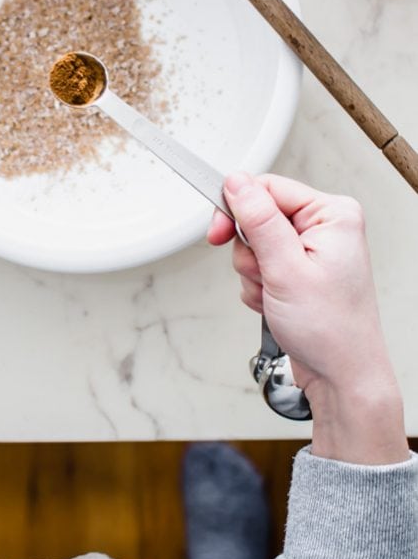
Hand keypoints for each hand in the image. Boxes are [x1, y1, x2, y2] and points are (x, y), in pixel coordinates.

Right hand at [208, 172, 407, 464]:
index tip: (217, 231)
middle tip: (260, 274)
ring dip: (253, 273)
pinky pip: (258, 266)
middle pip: (257, 215)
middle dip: (249, 250)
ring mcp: (310, 250)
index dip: (237, 208)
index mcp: (333, 214)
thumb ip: (259, 220)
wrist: (341, 376)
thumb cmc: (331, 330)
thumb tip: (237, 183)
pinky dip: (258, 287)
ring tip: (274, 294)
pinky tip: (276, 303)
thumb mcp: (286, 269)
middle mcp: (324, 227)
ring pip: (253, 244)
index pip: (268, 187)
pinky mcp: (297, 271)